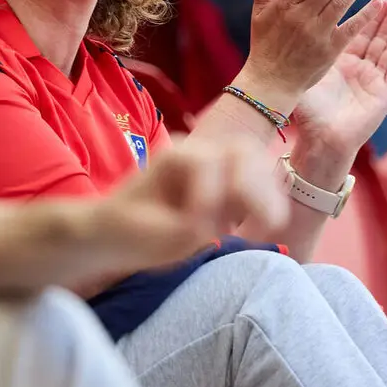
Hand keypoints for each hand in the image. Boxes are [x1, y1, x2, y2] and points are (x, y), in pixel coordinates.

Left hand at [86, 135, 289, 278]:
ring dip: (267, 198)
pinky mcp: (231, 185)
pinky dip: (266, 205)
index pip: (206, 161)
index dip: (208, 194)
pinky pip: (262, 185)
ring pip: (260, 164)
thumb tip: (221, 226)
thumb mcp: (151, 235)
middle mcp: (200, 153)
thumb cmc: (128, 231)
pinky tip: (257, 232)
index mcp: (175, 157)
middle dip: (254, 190)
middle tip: (255, 228)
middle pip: (245, 151)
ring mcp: (219, 166)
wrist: (120, 233)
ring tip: (260, 231)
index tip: (200, 227)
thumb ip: (188, 227)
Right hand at [240, 0, 384, 109]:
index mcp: (282, 6)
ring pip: (342, 2)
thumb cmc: (264, 44)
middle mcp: (300, 17)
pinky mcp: (330, 49)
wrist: (271, 81)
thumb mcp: (258, 14)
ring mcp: (316, 33)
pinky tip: (379, 1)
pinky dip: (366, 14)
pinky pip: (351, 28)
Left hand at [292, 0, 386, 165]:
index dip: (369, 16)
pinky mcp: (384, 96)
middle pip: (379, 38)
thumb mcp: (307, 76)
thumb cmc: (309, 112)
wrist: (321, 140)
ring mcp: (374, 82)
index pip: (358, 33)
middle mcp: (360, 70)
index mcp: (341, 63)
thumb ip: (306, 54)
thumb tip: (292, 29)